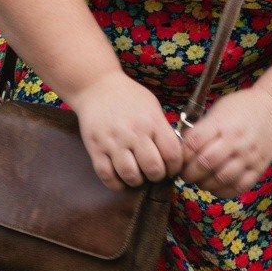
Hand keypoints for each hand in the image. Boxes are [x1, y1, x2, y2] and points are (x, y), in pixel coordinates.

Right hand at [71, 71, 184, 190]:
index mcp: (152, 122)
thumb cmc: (129, 98)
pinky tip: (121, 178)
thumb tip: (173, 157)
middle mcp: (134, 133)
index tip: (171, 168)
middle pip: (153, 169)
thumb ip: (162, 130)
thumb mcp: (152, 107)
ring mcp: (113, 142)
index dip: (175, 167)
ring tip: (138, 176)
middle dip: (157, 176)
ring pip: (130, 176)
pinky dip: (116, 183)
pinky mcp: (95, 149)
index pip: (172, 154)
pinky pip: (107, 176)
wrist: (96, 86)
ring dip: (137, 181)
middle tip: (154, 173)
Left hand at [180, 86, 271, 198]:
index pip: (193, 144)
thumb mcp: (218, 109)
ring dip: (204, 184)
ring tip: (200, 180)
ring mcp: (248, 157)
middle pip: (204, 164)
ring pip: (220, 179)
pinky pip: (237, 188)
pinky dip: (222, 191)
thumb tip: (181, 150)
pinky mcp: (258, 169)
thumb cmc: (241, 108)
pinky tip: (215, 186)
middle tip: (185, 174)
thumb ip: (201, 129)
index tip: (178, 159)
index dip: (181, 155)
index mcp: (222, 124)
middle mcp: (236, 141)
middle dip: (188, 173)